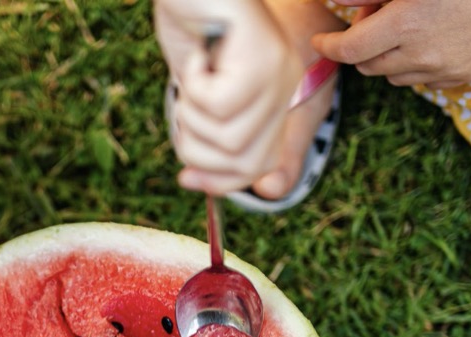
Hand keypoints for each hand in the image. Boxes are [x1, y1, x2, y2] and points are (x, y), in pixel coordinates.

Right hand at [155, 0, 301, 193]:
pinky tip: (197, 55)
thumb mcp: (195, 88)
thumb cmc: (190, 20)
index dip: (219, 181)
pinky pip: (220, 104)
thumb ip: (203, 131)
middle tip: (185, 109)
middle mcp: (286, 85)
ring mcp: (277, 69)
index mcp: (276, 95)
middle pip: (244, 162)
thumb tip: (192, 182)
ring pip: (229, 138)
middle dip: (198, 151)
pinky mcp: (260, 55)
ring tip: (192, 76)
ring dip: (192, 115)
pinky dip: (194, 85)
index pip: (258, 167)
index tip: (184, 176)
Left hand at [312, 0, 470, 87]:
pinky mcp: (467, 76)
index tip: (319, 40)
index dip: (329, 46)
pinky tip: (428, 41)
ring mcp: (446, 70)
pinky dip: (415, 66)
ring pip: (395, 77)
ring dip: (387, 58)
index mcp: (405, 25)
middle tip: (370, 22)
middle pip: (368, 67)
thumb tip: (345, 4)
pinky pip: (426, 81)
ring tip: (402, 29)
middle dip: (359, 48)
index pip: (349, 50)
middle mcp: (421, 55)